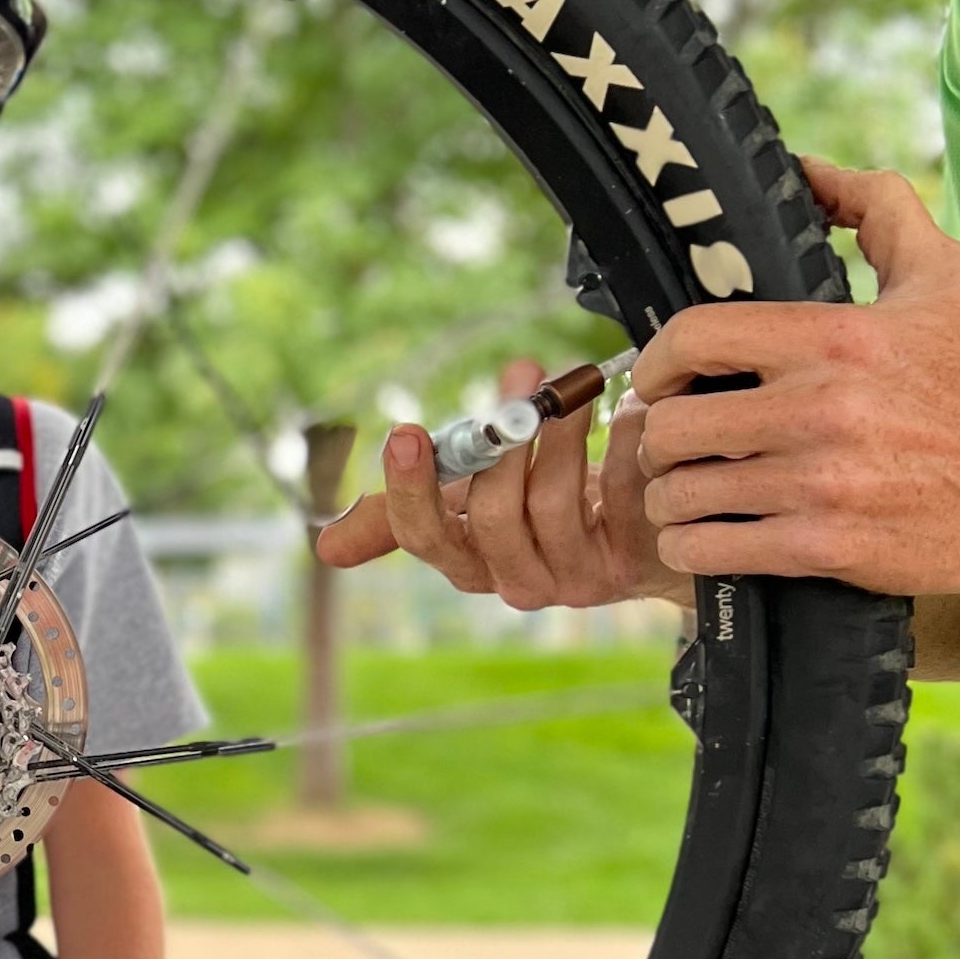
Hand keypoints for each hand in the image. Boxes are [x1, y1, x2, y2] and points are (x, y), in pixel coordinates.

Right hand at [317, 358, 679, 609]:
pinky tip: (626, 412)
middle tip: (520, 377)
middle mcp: (517, 581)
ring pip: (555, 503)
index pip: (424, 537)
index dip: (412, 489)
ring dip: (560, 434)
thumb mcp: (466, 506)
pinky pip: (622, 494)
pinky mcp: (635, 557)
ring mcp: (576, 577)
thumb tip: (324, 550)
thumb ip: (402, 517)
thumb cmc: (537, 509)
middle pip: (493, 520)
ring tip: (571, 387)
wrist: (634, 533)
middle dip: (503, 445)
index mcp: (468, 563)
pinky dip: (621, 443)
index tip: (406, 432)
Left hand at [633, 161, 959, 593]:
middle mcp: (821, 408)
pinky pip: (711, 551)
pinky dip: (694, 547)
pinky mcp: (826, 546)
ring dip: (672, 498)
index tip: (661, 378)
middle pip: (671, 426)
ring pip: (681, 495)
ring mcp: (820, 482)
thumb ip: (880, 213)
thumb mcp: (951, 281)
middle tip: (674, 444)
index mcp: (838, 337)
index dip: (658, 360)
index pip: (695, 336)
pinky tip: (706, 538)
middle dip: (660, 437)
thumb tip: (811, 170)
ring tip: (687, 493)